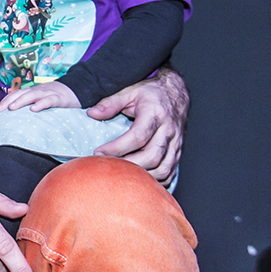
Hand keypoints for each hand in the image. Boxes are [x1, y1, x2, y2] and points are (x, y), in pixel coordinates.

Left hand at [0, 80, 81, 112]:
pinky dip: (41, 104)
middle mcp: (38, 91)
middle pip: (21, 93)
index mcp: (33, 92)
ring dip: (21, 101)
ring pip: (32, 95)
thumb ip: (30, 105)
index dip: (6, 100)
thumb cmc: (56, 98)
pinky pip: (49, 100)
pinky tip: (34, 109)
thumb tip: (15, 117)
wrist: (76, 89)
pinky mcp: (59, 98)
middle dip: (9, 101)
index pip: (16, 94)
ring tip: (12, 108)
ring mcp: (48, 93)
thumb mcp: (41, 100)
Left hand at [88, 69, 187, 185]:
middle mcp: (168, 129)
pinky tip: (140, 178)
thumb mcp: (129, 91)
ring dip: (142, 176)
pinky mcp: (178, 151)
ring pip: (163, 168)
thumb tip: (92, 114)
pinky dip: (155, 179)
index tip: (98, 152)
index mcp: (155, 113)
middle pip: (151, 156)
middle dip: (128, 165)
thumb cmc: (151, 92)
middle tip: (109, 167)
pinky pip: (170, 172)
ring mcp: (176, 142)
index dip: (117, 148)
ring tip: (122, 174)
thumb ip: (110, 103)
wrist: (175, 92)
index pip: (138, 136)